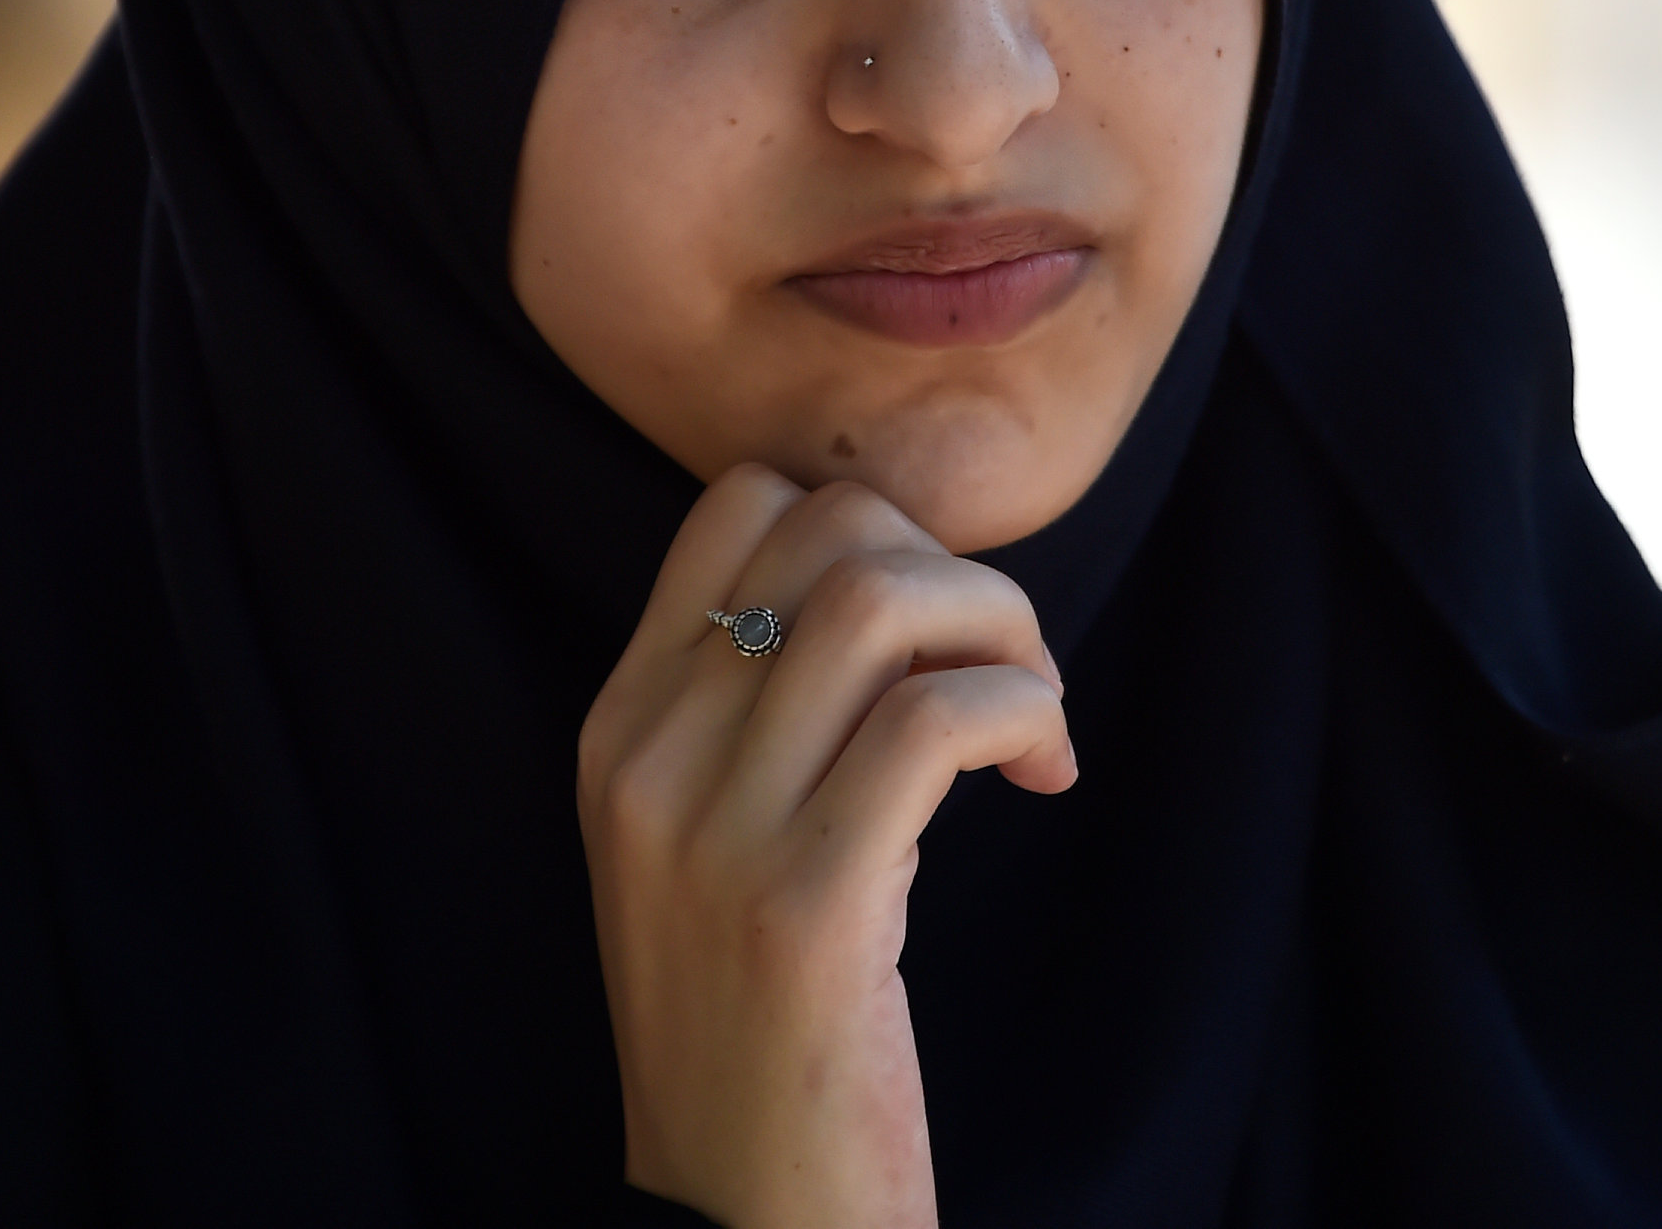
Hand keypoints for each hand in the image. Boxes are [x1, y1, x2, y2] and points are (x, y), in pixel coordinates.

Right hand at [579, 466, 1075, 1228]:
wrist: (746, 1217)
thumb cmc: (768, 1026)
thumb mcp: (719, 845)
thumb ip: (768, 714)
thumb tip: (905, 579)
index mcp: (617, 730)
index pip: (738, 505)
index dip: (869, 528)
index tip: (929, 632)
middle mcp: (646, 761)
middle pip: (827, 530)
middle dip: (957, 571)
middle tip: (1008, 675)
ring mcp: (714, 832)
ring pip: (879, 598)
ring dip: (1002, 629)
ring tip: (1031, 724)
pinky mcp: (809, 905)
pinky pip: (940, 718)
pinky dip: (1023, 711)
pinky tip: (1044, 772)